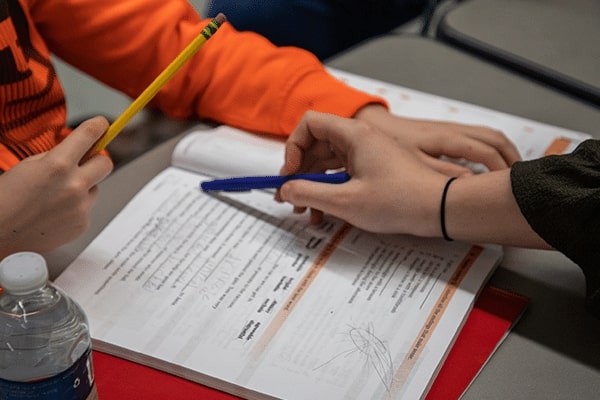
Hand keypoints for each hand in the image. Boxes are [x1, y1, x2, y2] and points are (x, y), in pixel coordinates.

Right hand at [0, 117, 113, 258]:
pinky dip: (75, 208)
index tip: (103, 125)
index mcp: (57, 165)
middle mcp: (74, 186)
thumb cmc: (7, 199)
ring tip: (56, 197)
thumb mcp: (28, 166)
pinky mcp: (82, 224)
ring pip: (95, 188)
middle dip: (96, 160)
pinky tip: (54, 213)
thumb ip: (57, 157)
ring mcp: (80, 207)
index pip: (89, 136)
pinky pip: (86, 208)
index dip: (99, 126)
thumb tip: (80, 150)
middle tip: (85, 163)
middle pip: (106, 163)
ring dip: (83, 188)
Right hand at [279, 111, 447, 234]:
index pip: (310, 124)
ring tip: (308, 211)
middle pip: (317, 145)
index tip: (290, 174)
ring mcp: (368, 154)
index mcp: (354, 135)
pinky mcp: (375, 169)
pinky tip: (327, 212)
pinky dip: (331, 190)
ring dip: (314, 186)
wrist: (441, 208)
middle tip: (291, 198)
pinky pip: (344, 174)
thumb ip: (309, 193)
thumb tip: (286, 190)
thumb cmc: (400, 200)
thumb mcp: (345, 201)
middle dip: (300, 173)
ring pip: (329, 163)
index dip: (293, 147)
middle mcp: (360, 139)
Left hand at [353, 104, 520, 174]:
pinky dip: (492, 151)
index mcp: (442, 137)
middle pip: (494, 138)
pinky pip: (479, 138)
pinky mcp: (447, 133)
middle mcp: (451, 130)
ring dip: (505, 153)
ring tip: (511, 176)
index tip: (507, 186)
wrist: (371, 127)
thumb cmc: (384, 144)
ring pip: (489, 135)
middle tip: (518, 182)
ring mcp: (451, 129)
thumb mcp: (407, 163)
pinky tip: (493, 167)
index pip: (484, 150)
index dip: (499, 168)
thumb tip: (466, 184)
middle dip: (511, 158)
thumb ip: (437, 173)